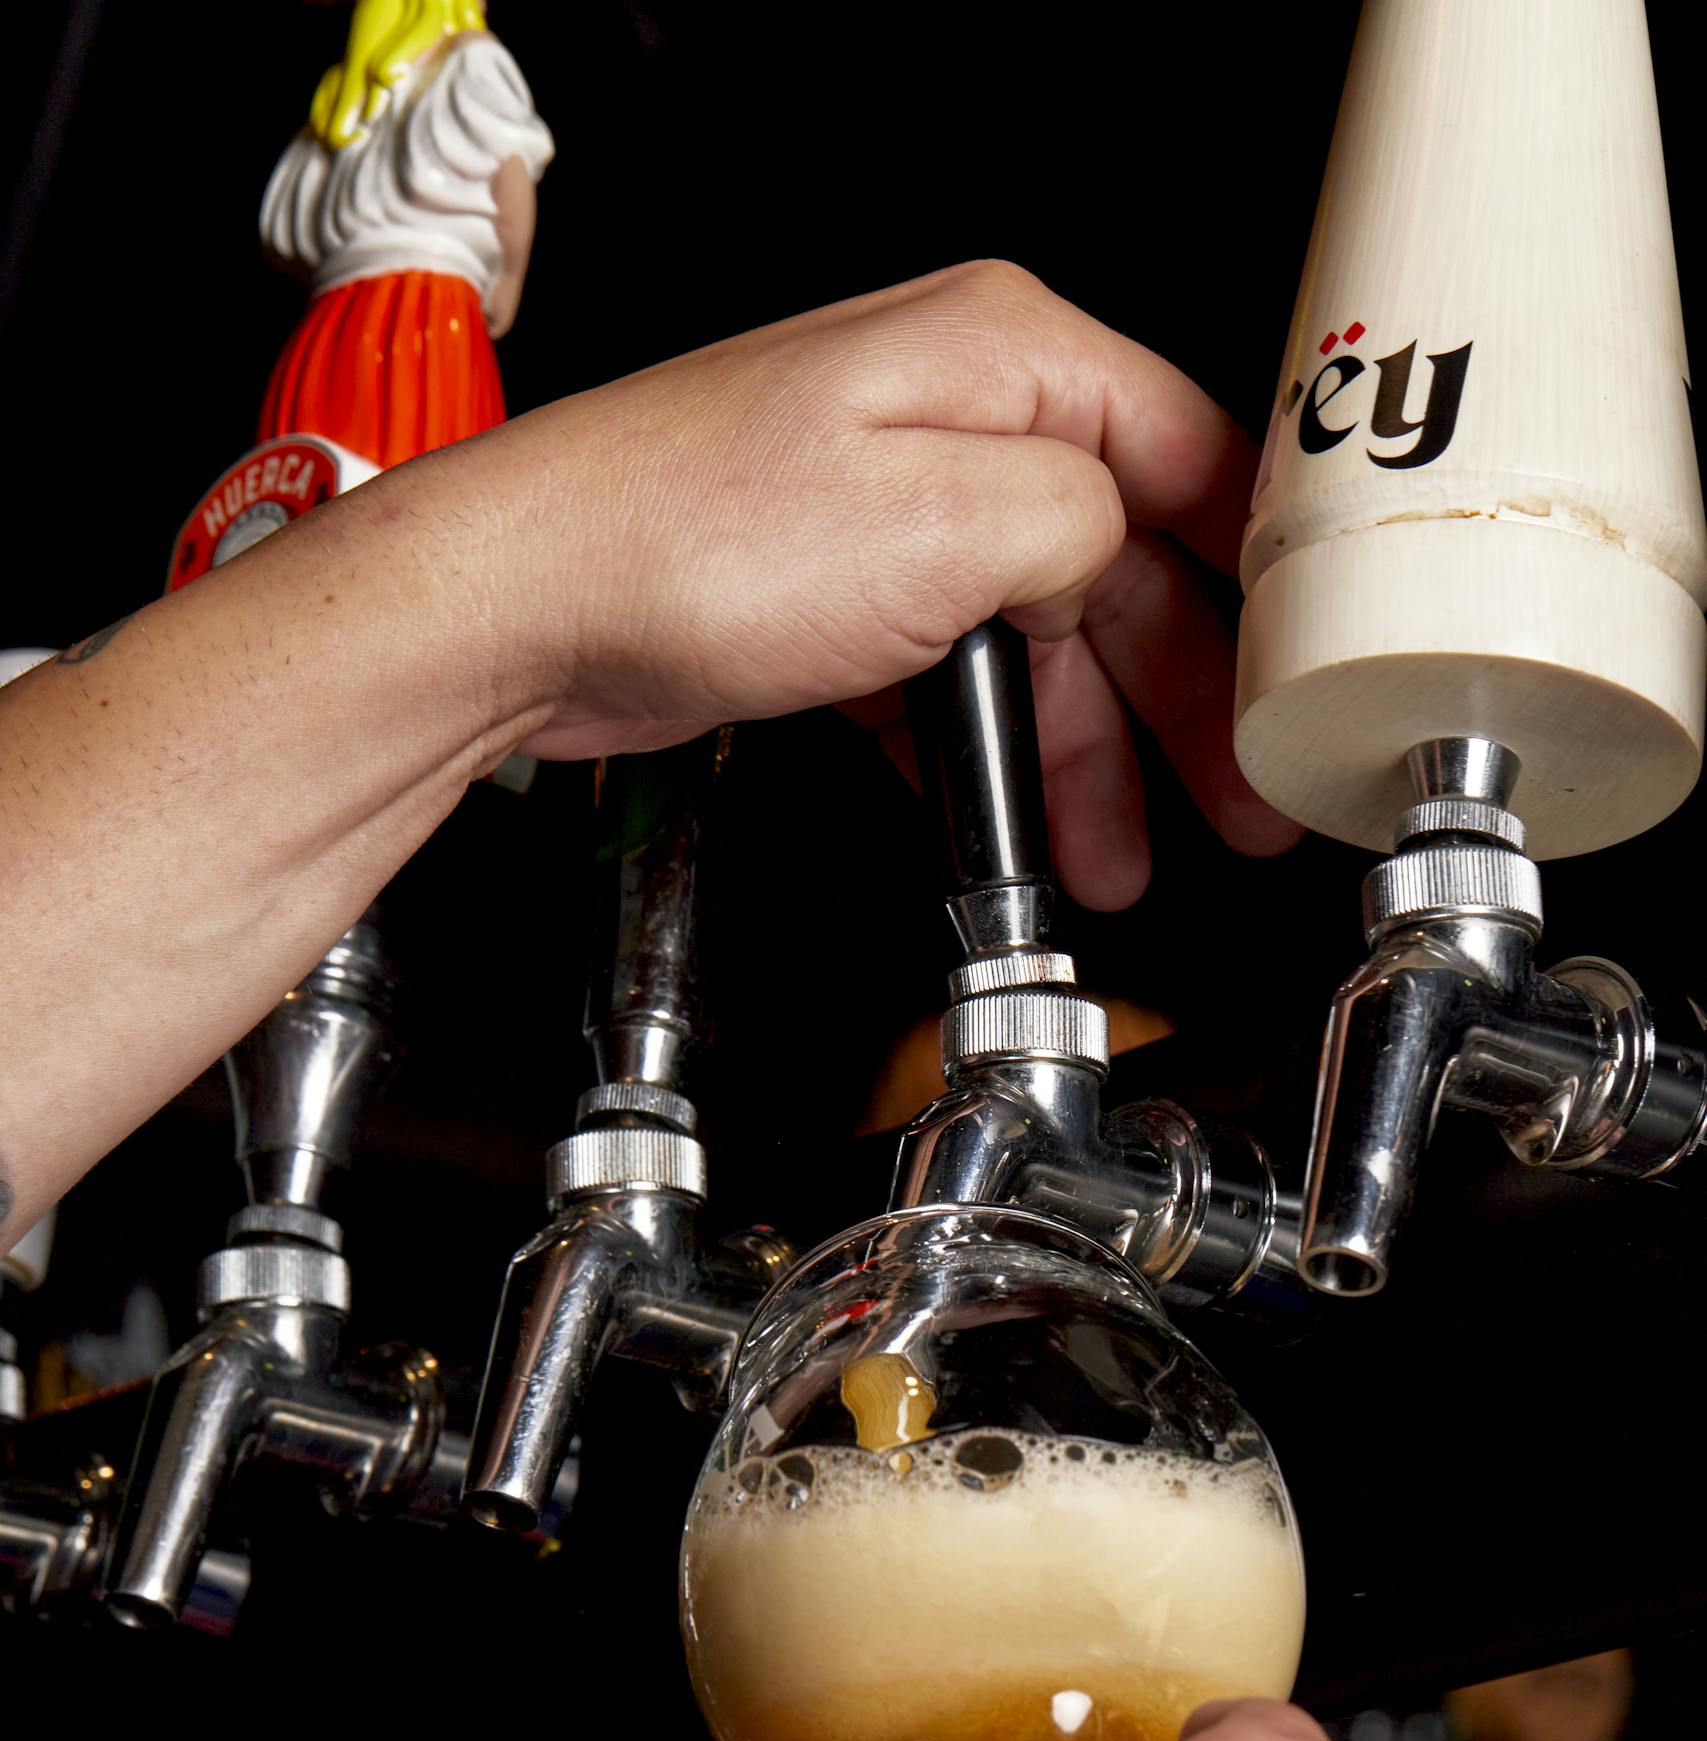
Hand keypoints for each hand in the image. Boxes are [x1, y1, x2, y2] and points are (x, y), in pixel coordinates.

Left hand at [487, 260, 1299, 904]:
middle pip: (1122, 566)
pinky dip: (987, 754)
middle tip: (1237, 803)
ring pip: (1038, 638)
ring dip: (1085, 755)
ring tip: (1122, 852)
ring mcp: (889, 507)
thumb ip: (1083, 531)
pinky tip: (1015, 824)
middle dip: (1180, 700)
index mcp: (1001, 358)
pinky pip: (953, 677)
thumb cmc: (688, 539)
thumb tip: (1121, 560)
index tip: (1301, 672)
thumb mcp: (948, 521)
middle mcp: (951, 419)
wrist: (524, 608)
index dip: (1260, 576)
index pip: (1191, 457)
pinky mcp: (836, 594)